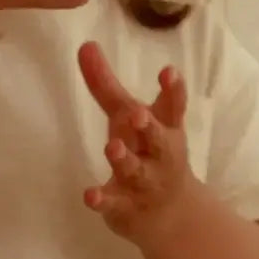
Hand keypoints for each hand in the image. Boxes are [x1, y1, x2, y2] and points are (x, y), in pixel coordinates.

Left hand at [78, 41, 195, 242]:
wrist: (169, 214)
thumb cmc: (146, 148)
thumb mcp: (126, 114)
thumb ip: (105, 83)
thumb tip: (85, 45)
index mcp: (165, 126)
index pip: (174, 105)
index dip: (173, 89)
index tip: (168, 71)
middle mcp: (160, 153)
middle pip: (159, 139)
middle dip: (149, 127)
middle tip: (138, 115)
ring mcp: (145, 182)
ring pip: (137, 171)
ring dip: (125, 160)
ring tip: (114, 147)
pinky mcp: (126, 207)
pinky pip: (116, 204)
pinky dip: (104, 200)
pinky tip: (90, 195)